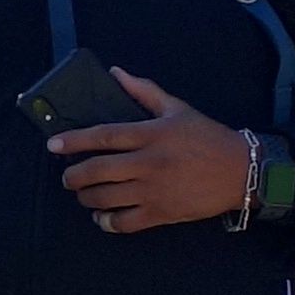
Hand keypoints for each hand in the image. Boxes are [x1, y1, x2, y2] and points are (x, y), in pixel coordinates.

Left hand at [47, 67, 260, 235]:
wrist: (242, 170)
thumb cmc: (208, 137)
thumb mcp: (178, 108)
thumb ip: (144, 91)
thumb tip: (116, 72)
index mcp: (151, 134)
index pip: (104, 136)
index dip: (74, 141)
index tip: (53, 145)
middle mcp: (149, 162)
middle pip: (98, 170)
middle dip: (73, 176)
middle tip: (67, 178)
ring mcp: (155, 190)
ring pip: (106, 198)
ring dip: (87, 198)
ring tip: (83, 194)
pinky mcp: (163, 213)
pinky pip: (124, 222)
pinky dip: (107, 222)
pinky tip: (102, 216)